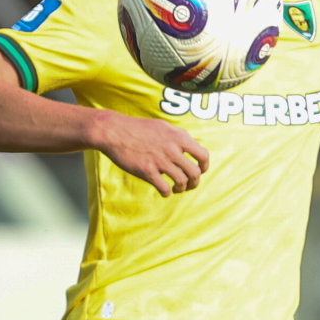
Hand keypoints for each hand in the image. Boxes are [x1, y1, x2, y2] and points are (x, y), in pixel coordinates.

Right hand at [89, 110, 210, 196]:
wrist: (115, 132)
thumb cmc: (138, 128)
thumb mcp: (163, 126)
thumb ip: (178, 137)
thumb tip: (190, 148)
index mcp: (179, 137)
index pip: (203, 155)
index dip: (204, 166)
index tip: (200, 171)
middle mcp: (172, 149)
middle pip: (195, 173)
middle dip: (194, 182)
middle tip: (189, 185)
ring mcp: (160, 161)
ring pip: (182, 182)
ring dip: (181, 189)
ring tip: (176, 189)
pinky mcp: (147, 171)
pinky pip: (164, 188)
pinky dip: (166, 193)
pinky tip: (163, 191)